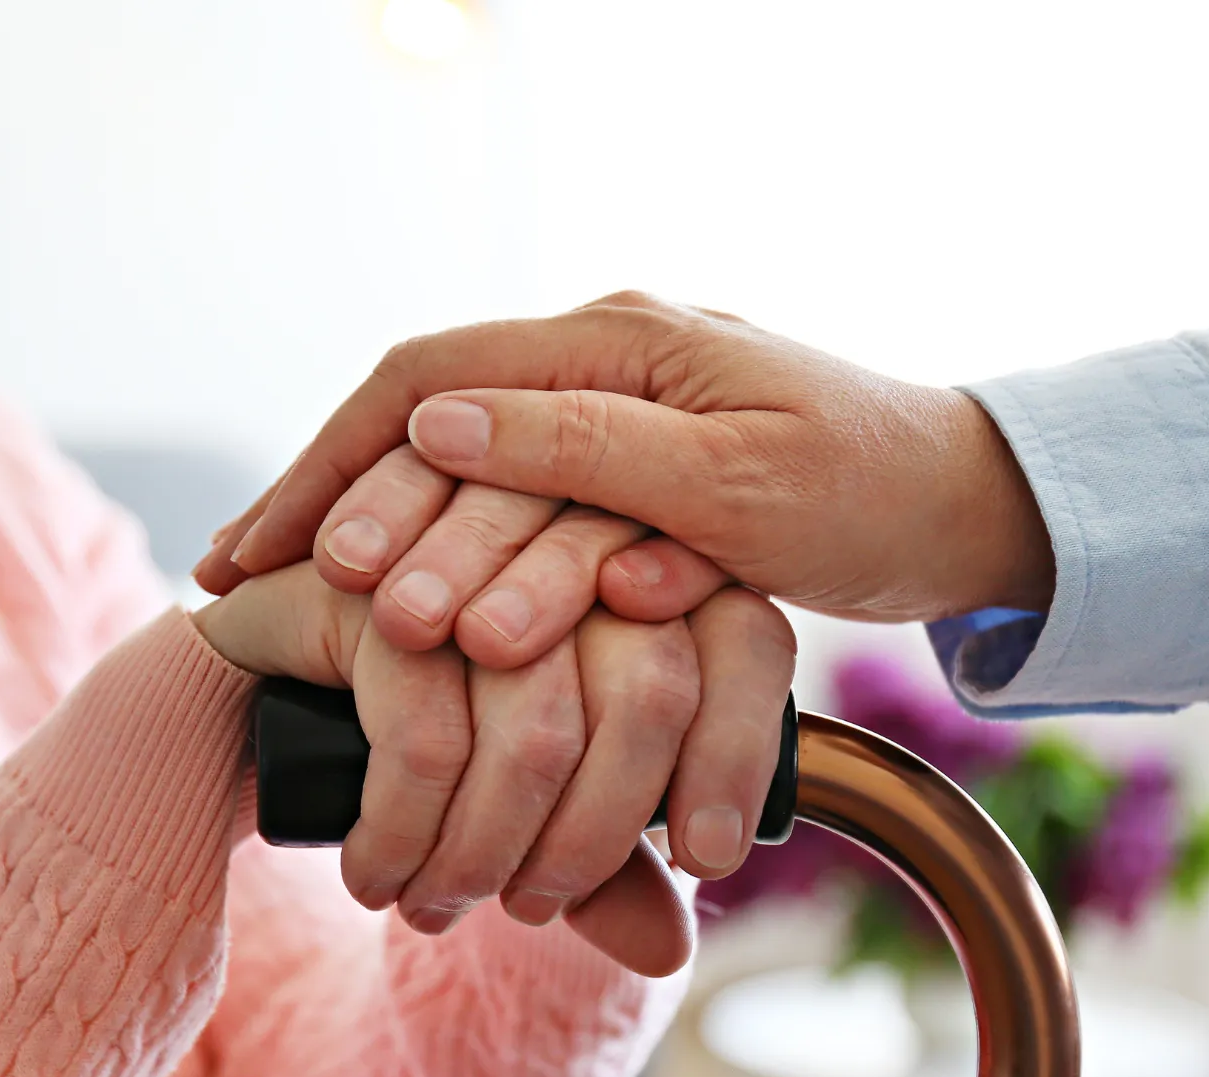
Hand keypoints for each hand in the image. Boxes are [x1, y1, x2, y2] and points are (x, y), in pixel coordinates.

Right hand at [192, 564, 793, 971]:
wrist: (253, 700)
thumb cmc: (414, 751)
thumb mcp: (526, 811)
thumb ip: (605, 865)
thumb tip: (672, 950)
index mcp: (641, 564)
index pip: (743, 642)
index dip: (737, 758)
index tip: (700, 861)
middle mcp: (568, 533)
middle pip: (648, 693)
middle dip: (590, 841)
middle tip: (527, 909)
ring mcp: (469, 546)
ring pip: (540, 725)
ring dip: (486, 854)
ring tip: (436, 906)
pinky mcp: (373, 576)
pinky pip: (426, 730)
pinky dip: (405, 834)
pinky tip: (374, 874)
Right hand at [196, 292, 1053, 643]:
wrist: (964, 507)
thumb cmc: (867, 489)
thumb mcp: (726, 482)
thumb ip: (579, 450)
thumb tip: (432, 432)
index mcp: (613, 344)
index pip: (429, 387)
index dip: (334, 466)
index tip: (267, 548)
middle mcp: (595, 365)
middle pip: (422, 429)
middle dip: (327, 507)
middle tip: (243, 580)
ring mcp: (608, 417)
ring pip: (455, 474)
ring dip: (370, 535)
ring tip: (282, 596)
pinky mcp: (624, 473)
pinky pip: (507, 508)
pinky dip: (440, 553)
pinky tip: (385, 600)